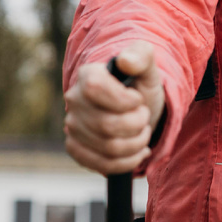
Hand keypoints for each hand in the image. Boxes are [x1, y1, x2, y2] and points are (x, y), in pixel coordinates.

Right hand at [64, 41, 164, 173]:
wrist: (138, 108)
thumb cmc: (141, 85)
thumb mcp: (148, 68)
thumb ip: (141, 56)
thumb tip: (126, 60)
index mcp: (88, 75)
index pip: (95, 89)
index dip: (124, 99)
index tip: (138, 99)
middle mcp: (74, 100)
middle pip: (107, 125)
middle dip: (138, 123)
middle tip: (144, 116)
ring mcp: (72, 126)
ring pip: (109, 148)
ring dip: (137, 143)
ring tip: (142, 131)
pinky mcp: (76, 148)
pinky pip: (101, 164)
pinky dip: (128, 161)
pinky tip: (137, 151)